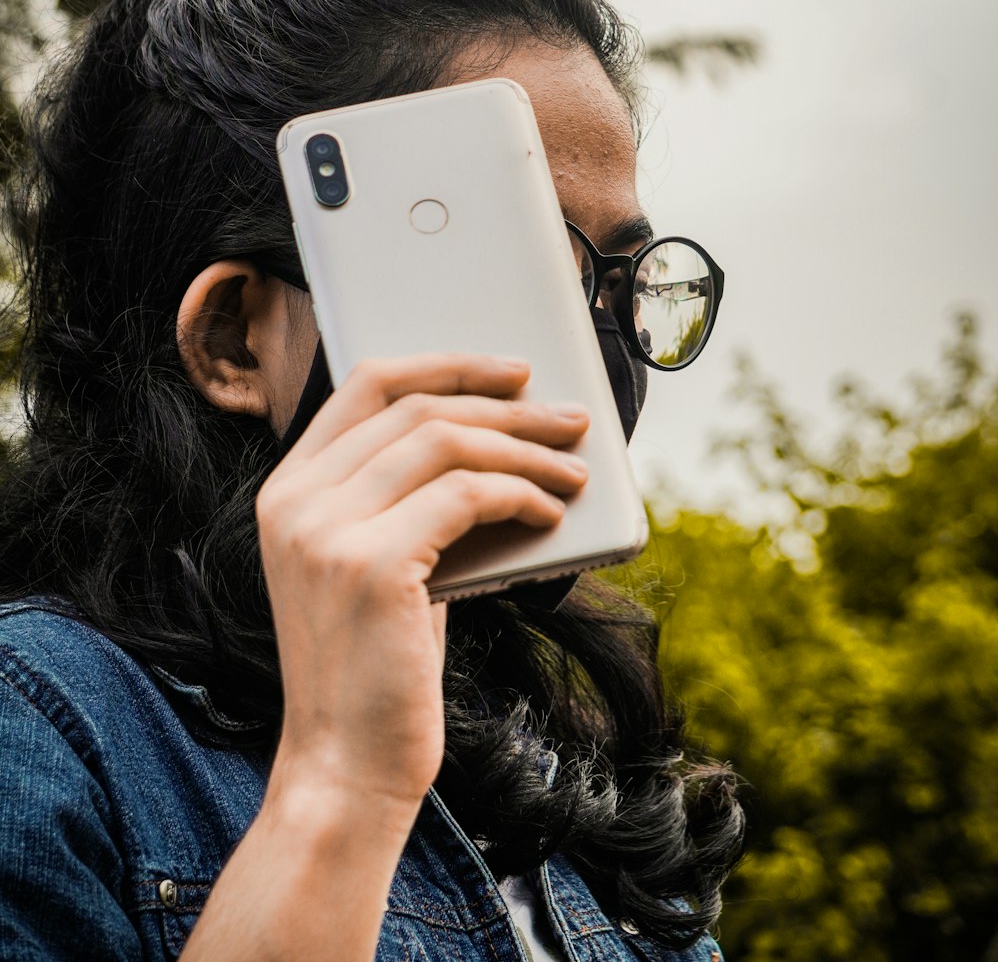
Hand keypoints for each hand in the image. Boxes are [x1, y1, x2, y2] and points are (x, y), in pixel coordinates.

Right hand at [255, 354, 588, 821]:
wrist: (344, 768)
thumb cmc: (374, 669)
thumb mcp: (375, 564)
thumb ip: (405, 499)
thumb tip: (496, 443)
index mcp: (287, 489)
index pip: (367, 384)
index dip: (447, 365)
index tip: (510, 372)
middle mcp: (295, 498)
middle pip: (417, 407)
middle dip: (506, 406)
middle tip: (568, 420)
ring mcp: (325, 528)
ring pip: (446, 442)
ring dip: (525, 450)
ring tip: (574, 469)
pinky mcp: (368, 564)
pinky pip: (466, 495)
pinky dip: (520, 494)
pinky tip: (549, 512)